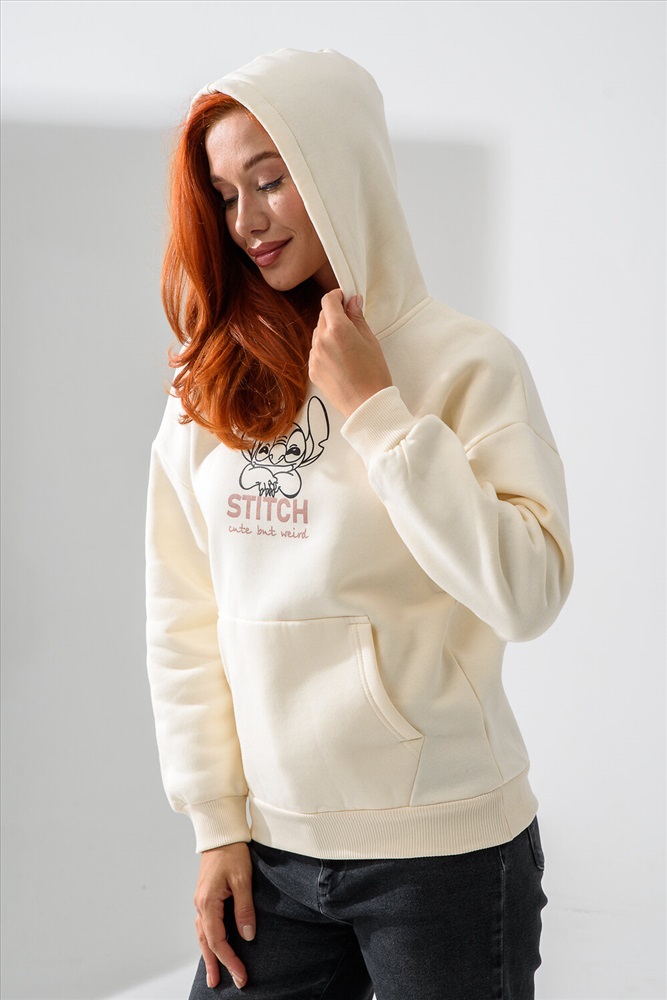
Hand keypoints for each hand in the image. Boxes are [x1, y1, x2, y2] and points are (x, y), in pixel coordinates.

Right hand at [194, 842, 255, 989]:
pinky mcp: (206, 897)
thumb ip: (244, 909)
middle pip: (206, 942)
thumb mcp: (243, 879)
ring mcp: (201, 901)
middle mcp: (201, 904)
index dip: (229, 960)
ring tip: (214, 975)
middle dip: (216, 964)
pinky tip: (212, 947)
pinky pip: (204, 925)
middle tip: (223, 985)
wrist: (221, 833)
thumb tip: (247, 936)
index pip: (217, 940)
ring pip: (203, 935)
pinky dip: (208, 939)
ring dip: (209, 955)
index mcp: (208, 902)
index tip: (241, 975)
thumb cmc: (232, 852)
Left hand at [309, 290, 391, 418]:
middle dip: (335, 316)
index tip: (345, 299)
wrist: (366, 405)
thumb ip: (357, 318)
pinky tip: (340, 361)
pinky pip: (316, 352)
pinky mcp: (312, 370)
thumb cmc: (374, 373)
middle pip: (323, 317)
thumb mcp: (370, 340)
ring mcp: (314, 356)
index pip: (328, 301)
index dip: (337, 296)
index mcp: (338, 329)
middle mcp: (321, 340)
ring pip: (318, 335)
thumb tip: (352, 301)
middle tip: (350, 325)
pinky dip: (325, 350)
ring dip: (329, 334)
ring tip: (347, 348)